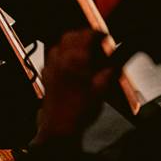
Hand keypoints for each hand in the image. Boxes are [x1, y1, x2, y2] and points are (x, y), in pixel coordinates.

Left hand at [34, 29, 113, 145]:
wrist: (59, 127)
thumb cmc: (80, 110)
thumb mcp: (102, 89)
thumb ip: (109, 71)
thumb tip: (115, 63)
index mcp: (76, 60)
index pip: (85, 35)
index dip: (97, 33)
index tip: (105, 36)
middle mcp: (60, 60)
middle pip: (69, 35)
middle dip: (83, 34)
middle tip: (95, 41)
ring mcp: (51, 67)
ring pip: (59, 44)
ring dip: (71, 43)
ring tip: (83, 50)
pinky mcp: (46, 76)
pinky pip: (52, 57)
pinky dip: (62, 55)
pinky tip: (70, 64)